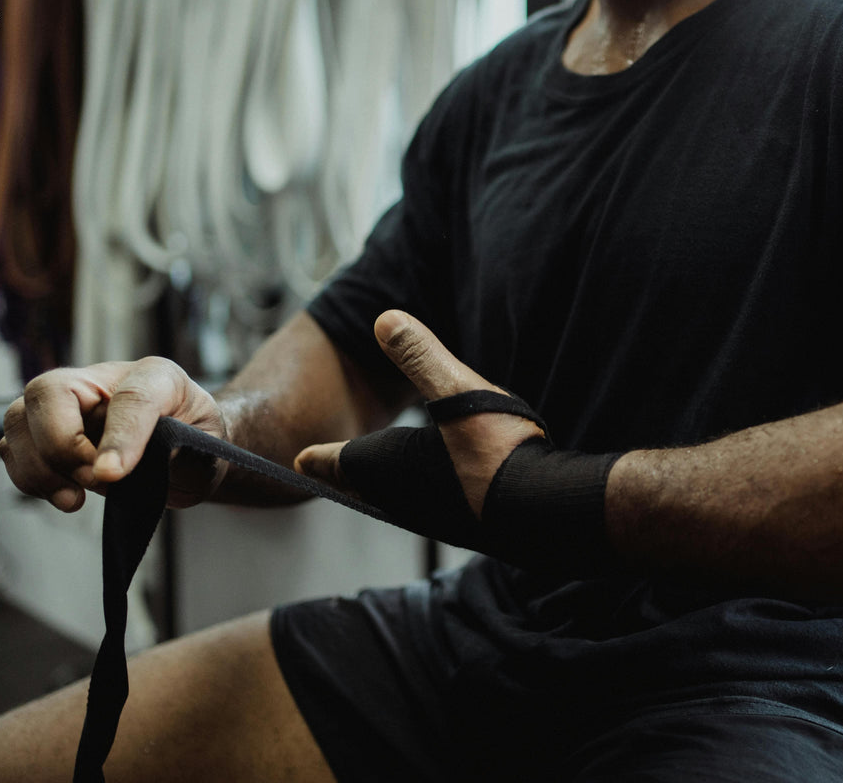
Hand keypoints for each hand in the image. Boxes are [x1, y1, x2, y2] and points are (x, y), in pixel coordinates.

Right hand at [0, 357, 228, 512]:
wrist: (188, 454)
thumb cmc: (196, 442)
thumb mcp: (207, 446)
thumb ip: (174, 451)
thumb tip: (113, 470)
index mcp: (153, 375)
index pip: (130, 396)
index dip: (120, 435)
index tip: (112, 476)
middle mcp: (101, 381)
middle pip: (48, 391)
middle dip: (62, 447)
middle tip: (94, 481)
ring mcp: (68, 404)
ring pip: (18, 419)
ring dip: (38, 467)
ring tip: (76, 497)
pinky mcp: (45, 432)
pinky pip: (13, 449)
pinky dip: (29, 479)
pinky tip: (65, 494)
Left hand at [294, 310, 541, 517]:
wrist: (542, 509)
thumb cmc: (495, 451)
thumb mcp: (456, 390)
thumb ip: (419, 356)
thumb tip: (383, 318)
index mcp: (388, 464)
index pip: (338, 461)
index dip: (318, 457)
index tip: (300, 460)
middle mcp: (402, 496)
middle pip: (362, 484)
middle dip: (344, 472)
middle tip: (326, 467)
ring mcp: (432, 515)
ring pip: (393, 497)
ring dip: (381, 482)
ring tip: (375, 472)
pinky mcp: (462, 522)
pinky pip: (423, 504)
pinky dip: (415, 489)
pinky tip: (434, 478)